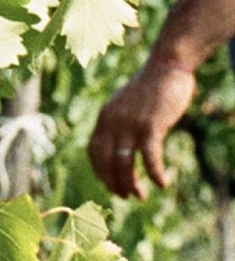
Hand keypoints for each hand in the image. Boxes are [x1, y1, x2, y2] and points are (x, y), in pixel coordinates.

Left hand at [88, 54, 198, 197]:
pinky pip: (149, 157)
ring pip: (124, 163)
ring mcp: (130, 123)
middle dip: (114, 183)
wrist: (166, 65)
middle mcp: (112, 121)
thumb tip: (121, 144)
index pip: (94, 150)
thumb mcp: (127, 104)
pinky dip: (154, 174)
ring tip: (140, 195)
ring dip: (130, 184)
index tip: (110, 184)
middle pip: (106, 161)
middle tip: (126, 195)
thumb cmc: (150, 87)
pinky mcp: (150, 125)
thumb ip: (120, 121)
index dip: (100, 171)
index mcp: (105, 116)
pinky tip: (162, 183)